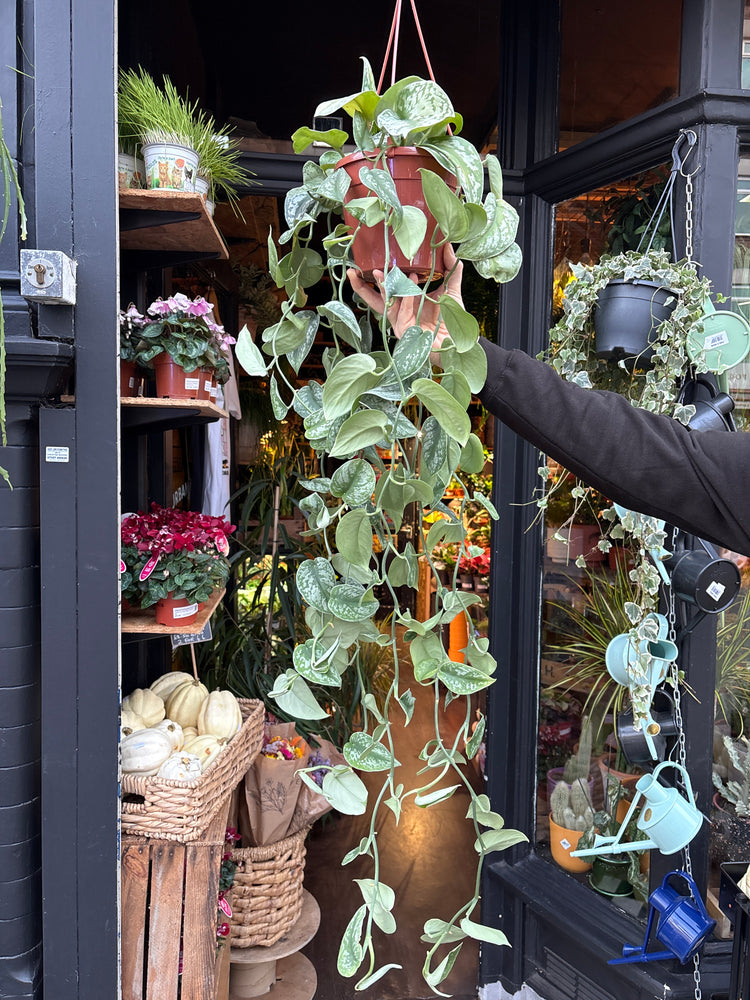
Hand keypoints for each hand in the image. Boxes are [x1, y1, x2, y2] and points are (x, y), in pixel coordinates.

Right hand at [347, 244, 463, 365]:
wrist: (458, 340)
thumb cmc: (451, 318)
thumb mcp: (451, 289)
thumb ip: (450, 269)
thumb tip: (448, 246)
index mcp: (406, 302)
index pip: (386, 291)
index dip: (374, 280)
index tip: (364, 265)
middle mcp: (400, 313)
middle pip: (375, 300)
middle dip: (362, 288)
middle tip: (353, 273)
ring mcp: (401, 323)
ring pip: (386, 305)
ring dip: (383, 288)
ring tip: (378, 273)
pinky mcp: (406, 331)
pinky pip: (402, 313)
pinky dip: (406, 297)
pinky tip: (410, 281)